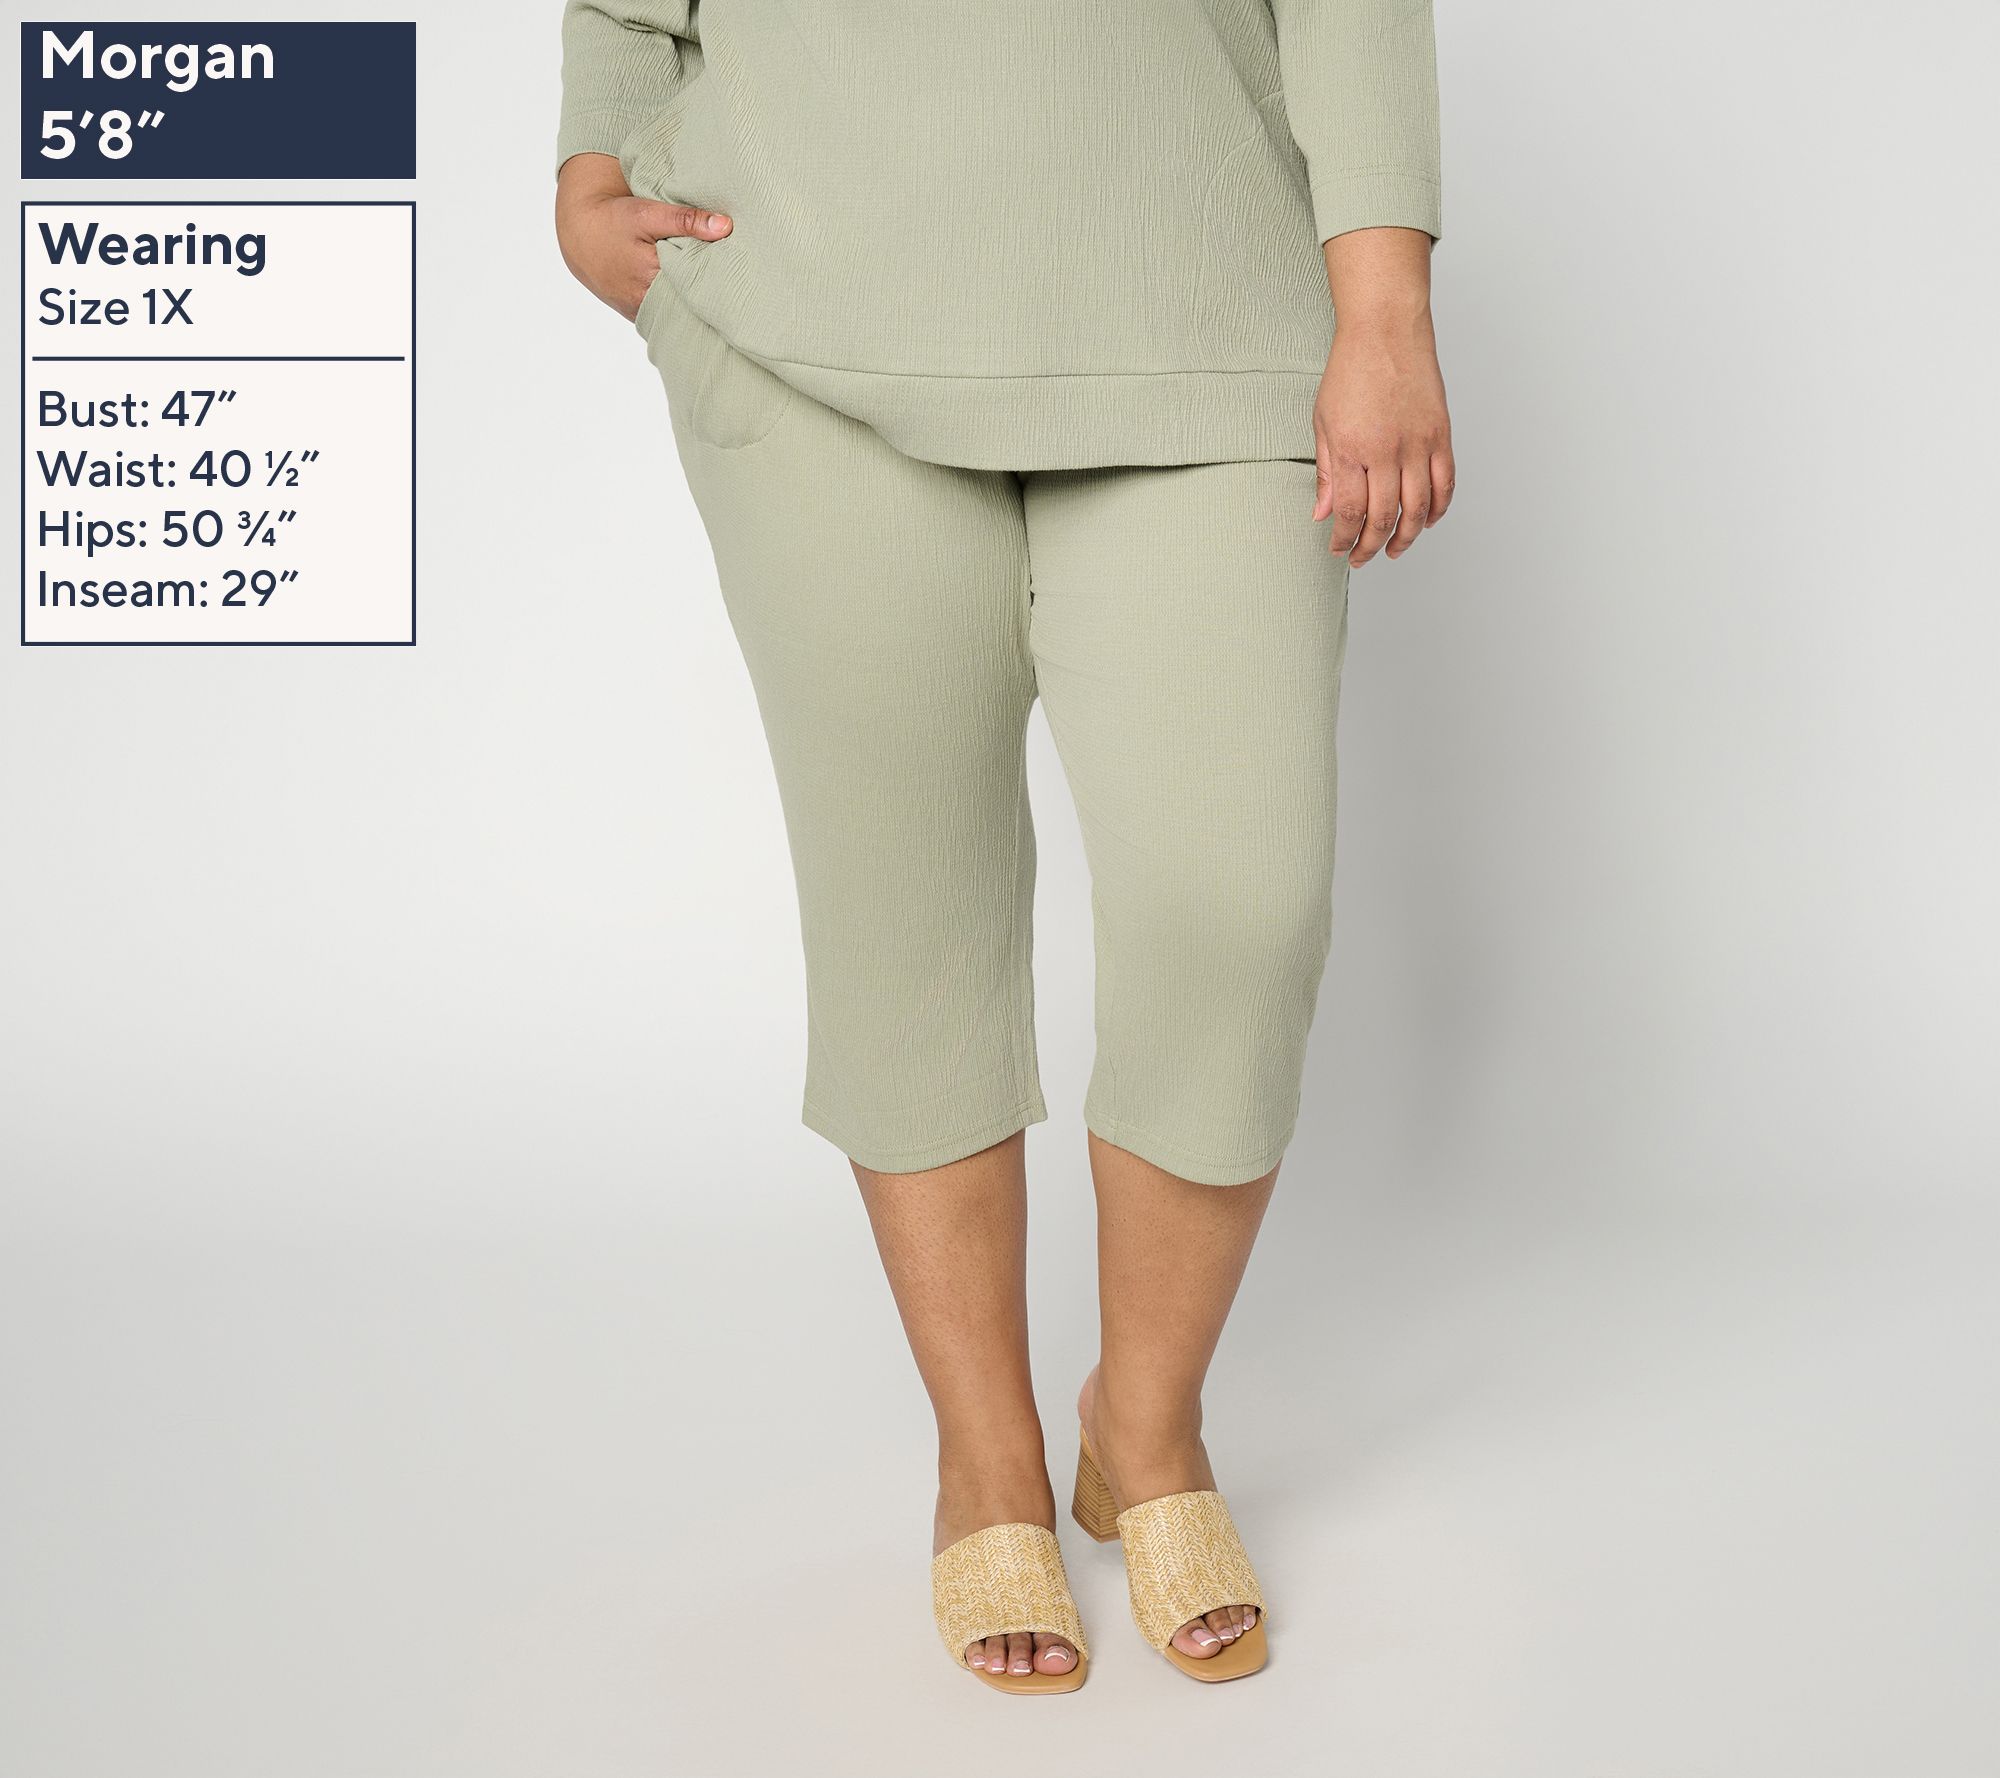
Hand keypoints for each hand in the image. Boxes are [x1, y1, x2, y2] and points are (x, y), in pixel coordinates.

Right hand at [555, 152, 731, 321]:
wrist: (580, 234)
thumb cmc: (612, 220)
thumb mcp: (646, 213)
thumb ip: (685, 220)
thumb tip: (725, 226)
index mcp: (651, 277)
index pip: (697, 284)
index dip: (719, 278)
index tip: (740, 272)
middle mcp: (646, 301)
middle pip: (690, 302)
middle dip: (711, 294)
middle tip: (738, 285)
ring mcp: (641, 310)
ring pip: (679, 312)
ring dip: (696, 304)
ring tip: (722, 295)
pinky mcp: (638, 314)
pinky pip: (666, 314)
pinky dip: (681, 307)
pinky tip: (698, 302)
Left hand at [1313, 230, 1454, 565]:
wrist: (1386, 330)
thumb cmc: (1352, 369)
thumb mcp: (1323, 422)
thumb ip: (1326, 472)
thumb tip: (1323, 513)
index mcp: (1352, 450)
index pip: (1349, 513)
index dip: (1344, 539)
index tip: (1339, 548)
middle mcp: (1387, 452)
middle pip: (1383, 518)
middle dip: (1371, 546)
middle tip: (1363, 557)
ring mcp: (1418, 444)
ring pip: (1418, 509)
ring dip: (1407, 537)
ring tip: (1394, 548)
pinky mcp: (1440, 435)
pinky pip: (1445, 484)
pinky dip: (1438, 508)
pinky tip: (1427, 520)